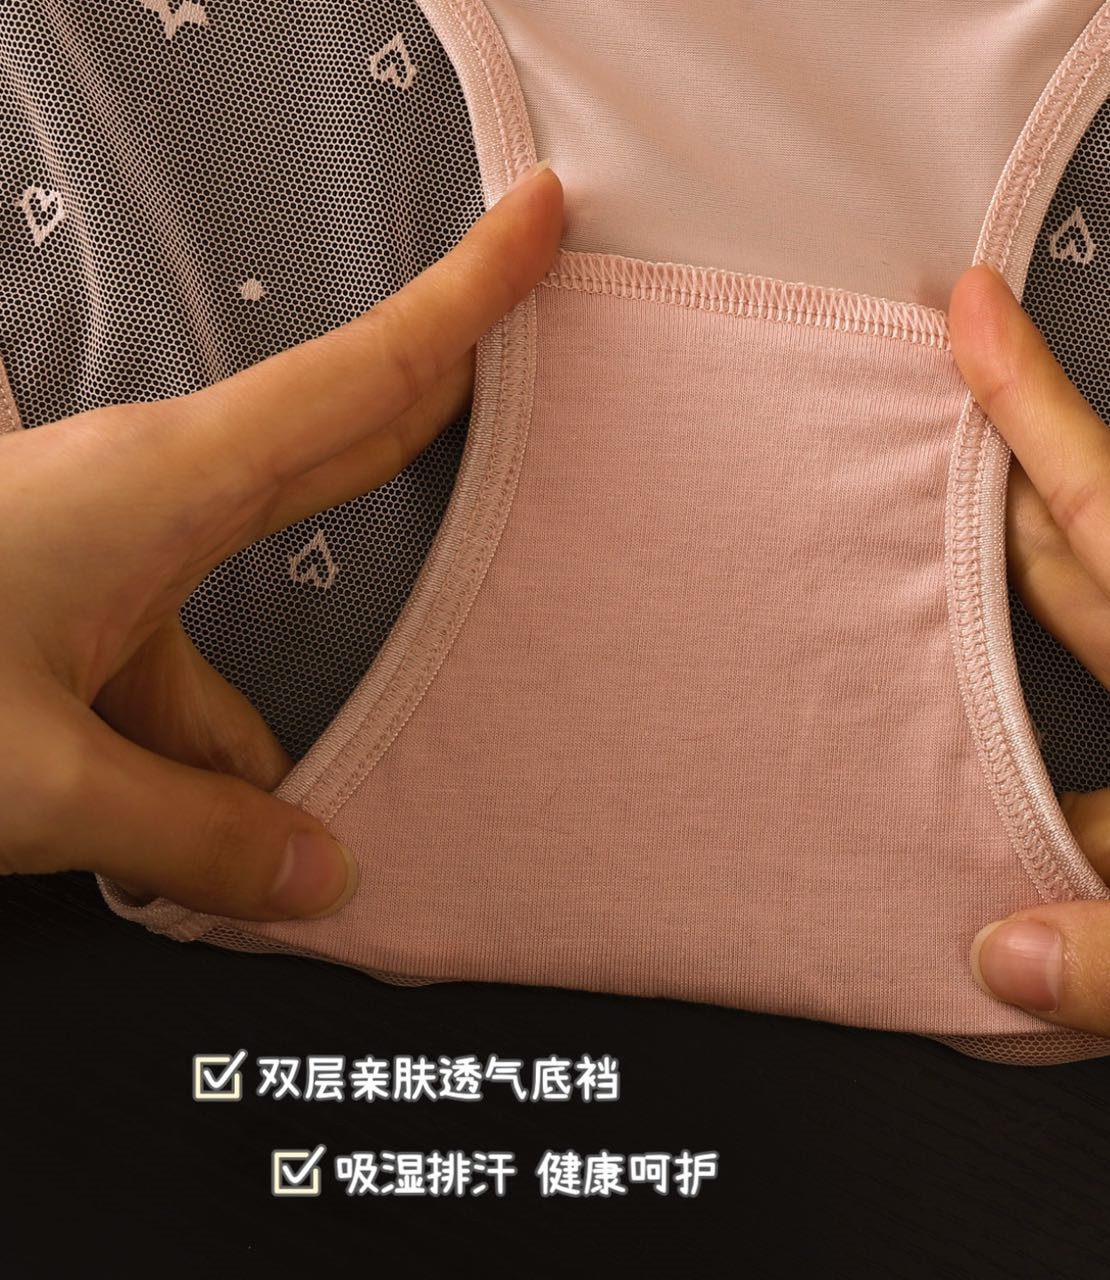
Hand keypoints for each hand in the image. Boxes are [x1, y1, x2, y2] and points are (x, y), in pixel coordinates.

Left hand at [0, 163, 562, 921]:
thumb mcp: (30, 782)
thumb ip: (192, 833)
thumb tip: (328, 877)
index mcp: (170, 486)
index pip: (366, 375)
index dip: (469, 295)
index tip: (543, 216)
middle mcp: (156, 496)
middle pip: (347, 439)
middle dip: (444, 411)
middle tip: (544, 373)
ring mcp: (117, 554)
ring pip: (249, 629)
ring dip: (264, 742)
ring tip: (272, 856)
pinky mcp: (80, 611)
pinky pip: (180, 686)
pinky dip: (198, 769)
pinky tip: (187, 860)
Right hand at [950, 263, 1109, 1057]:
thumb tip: (1002, 957)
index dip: (1038, 405)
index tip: (977, 308)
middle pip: (1082, 574)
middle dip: (984, 505)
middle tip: (885, 446)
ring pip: (1083, 707)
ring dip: (997, 736)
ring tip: (903, 766)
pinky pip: (1107, 813)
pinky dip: (1054, 855)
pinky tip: (1017, 918)